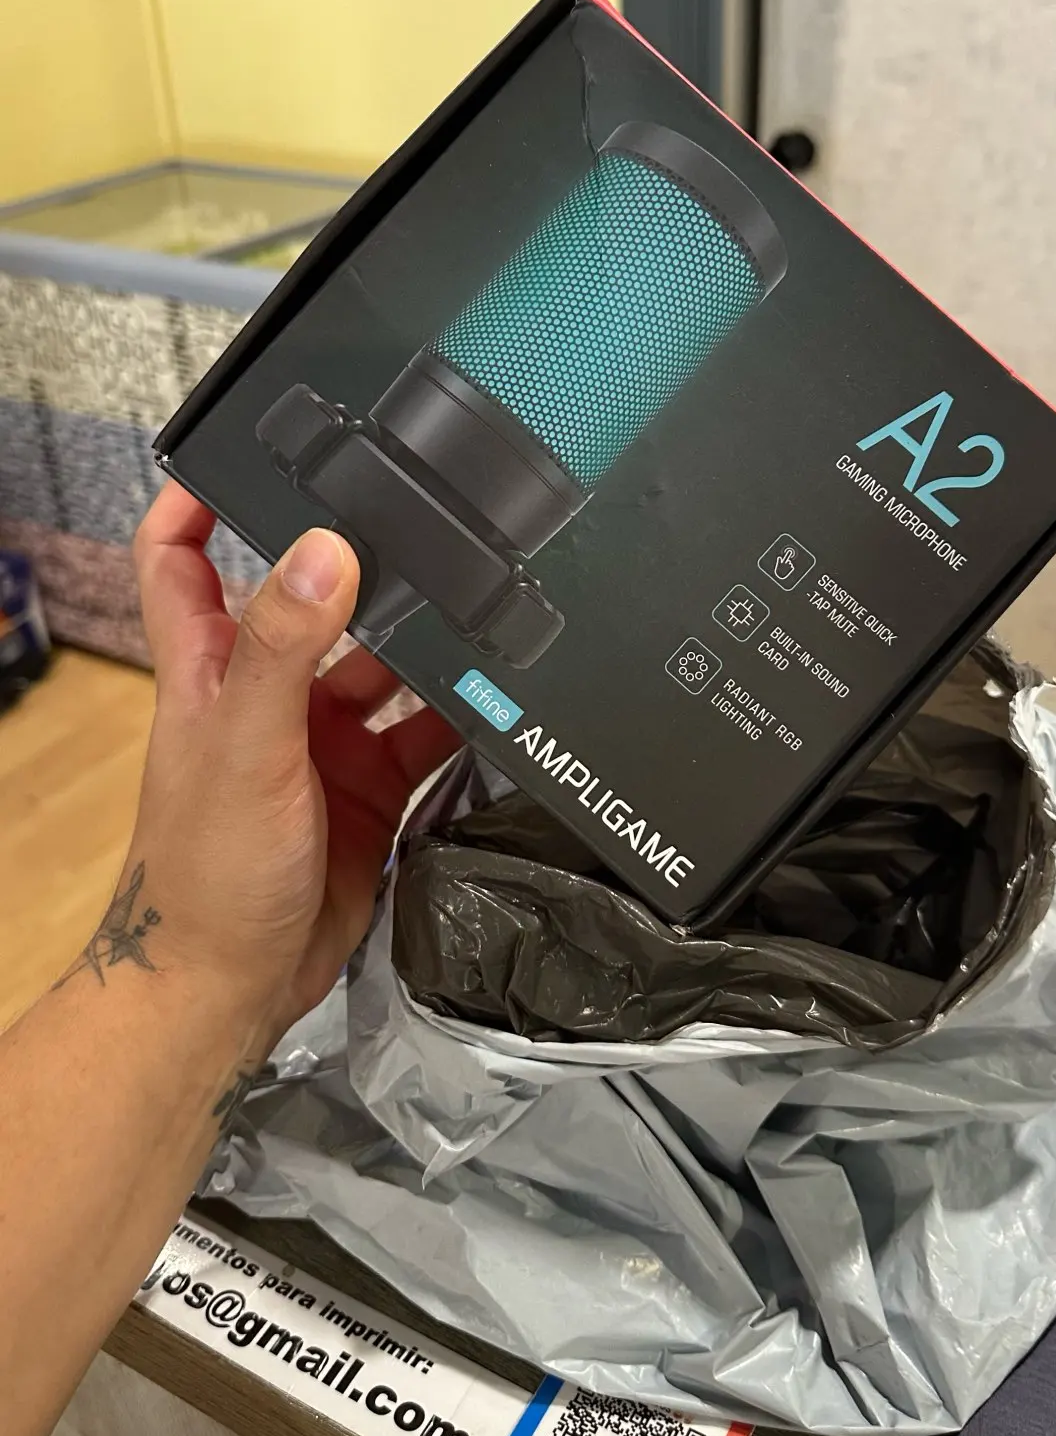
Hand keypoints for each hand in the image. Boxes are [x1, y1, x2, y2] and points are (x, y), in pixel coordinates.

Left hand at [117, 482, 459, 1060]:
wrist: (230, 987)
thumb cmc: (202, 874)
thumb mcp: (244, 746)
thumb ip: (282, 649)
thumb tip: (322, 555)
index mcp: (209, 668)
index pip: (181, 555)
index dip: (199, 498)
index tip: (241, 449)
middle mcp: (266, 695)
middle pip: (314, 603)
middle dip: (364, 571)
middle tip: (423, 528)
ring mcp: (320, 742)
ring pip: (384, 666)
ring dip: (425, 647)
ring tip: (477, 611)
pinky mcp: (368, 788)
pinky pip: (425, 734)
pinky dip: (461, 717)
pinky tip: (495, 698)